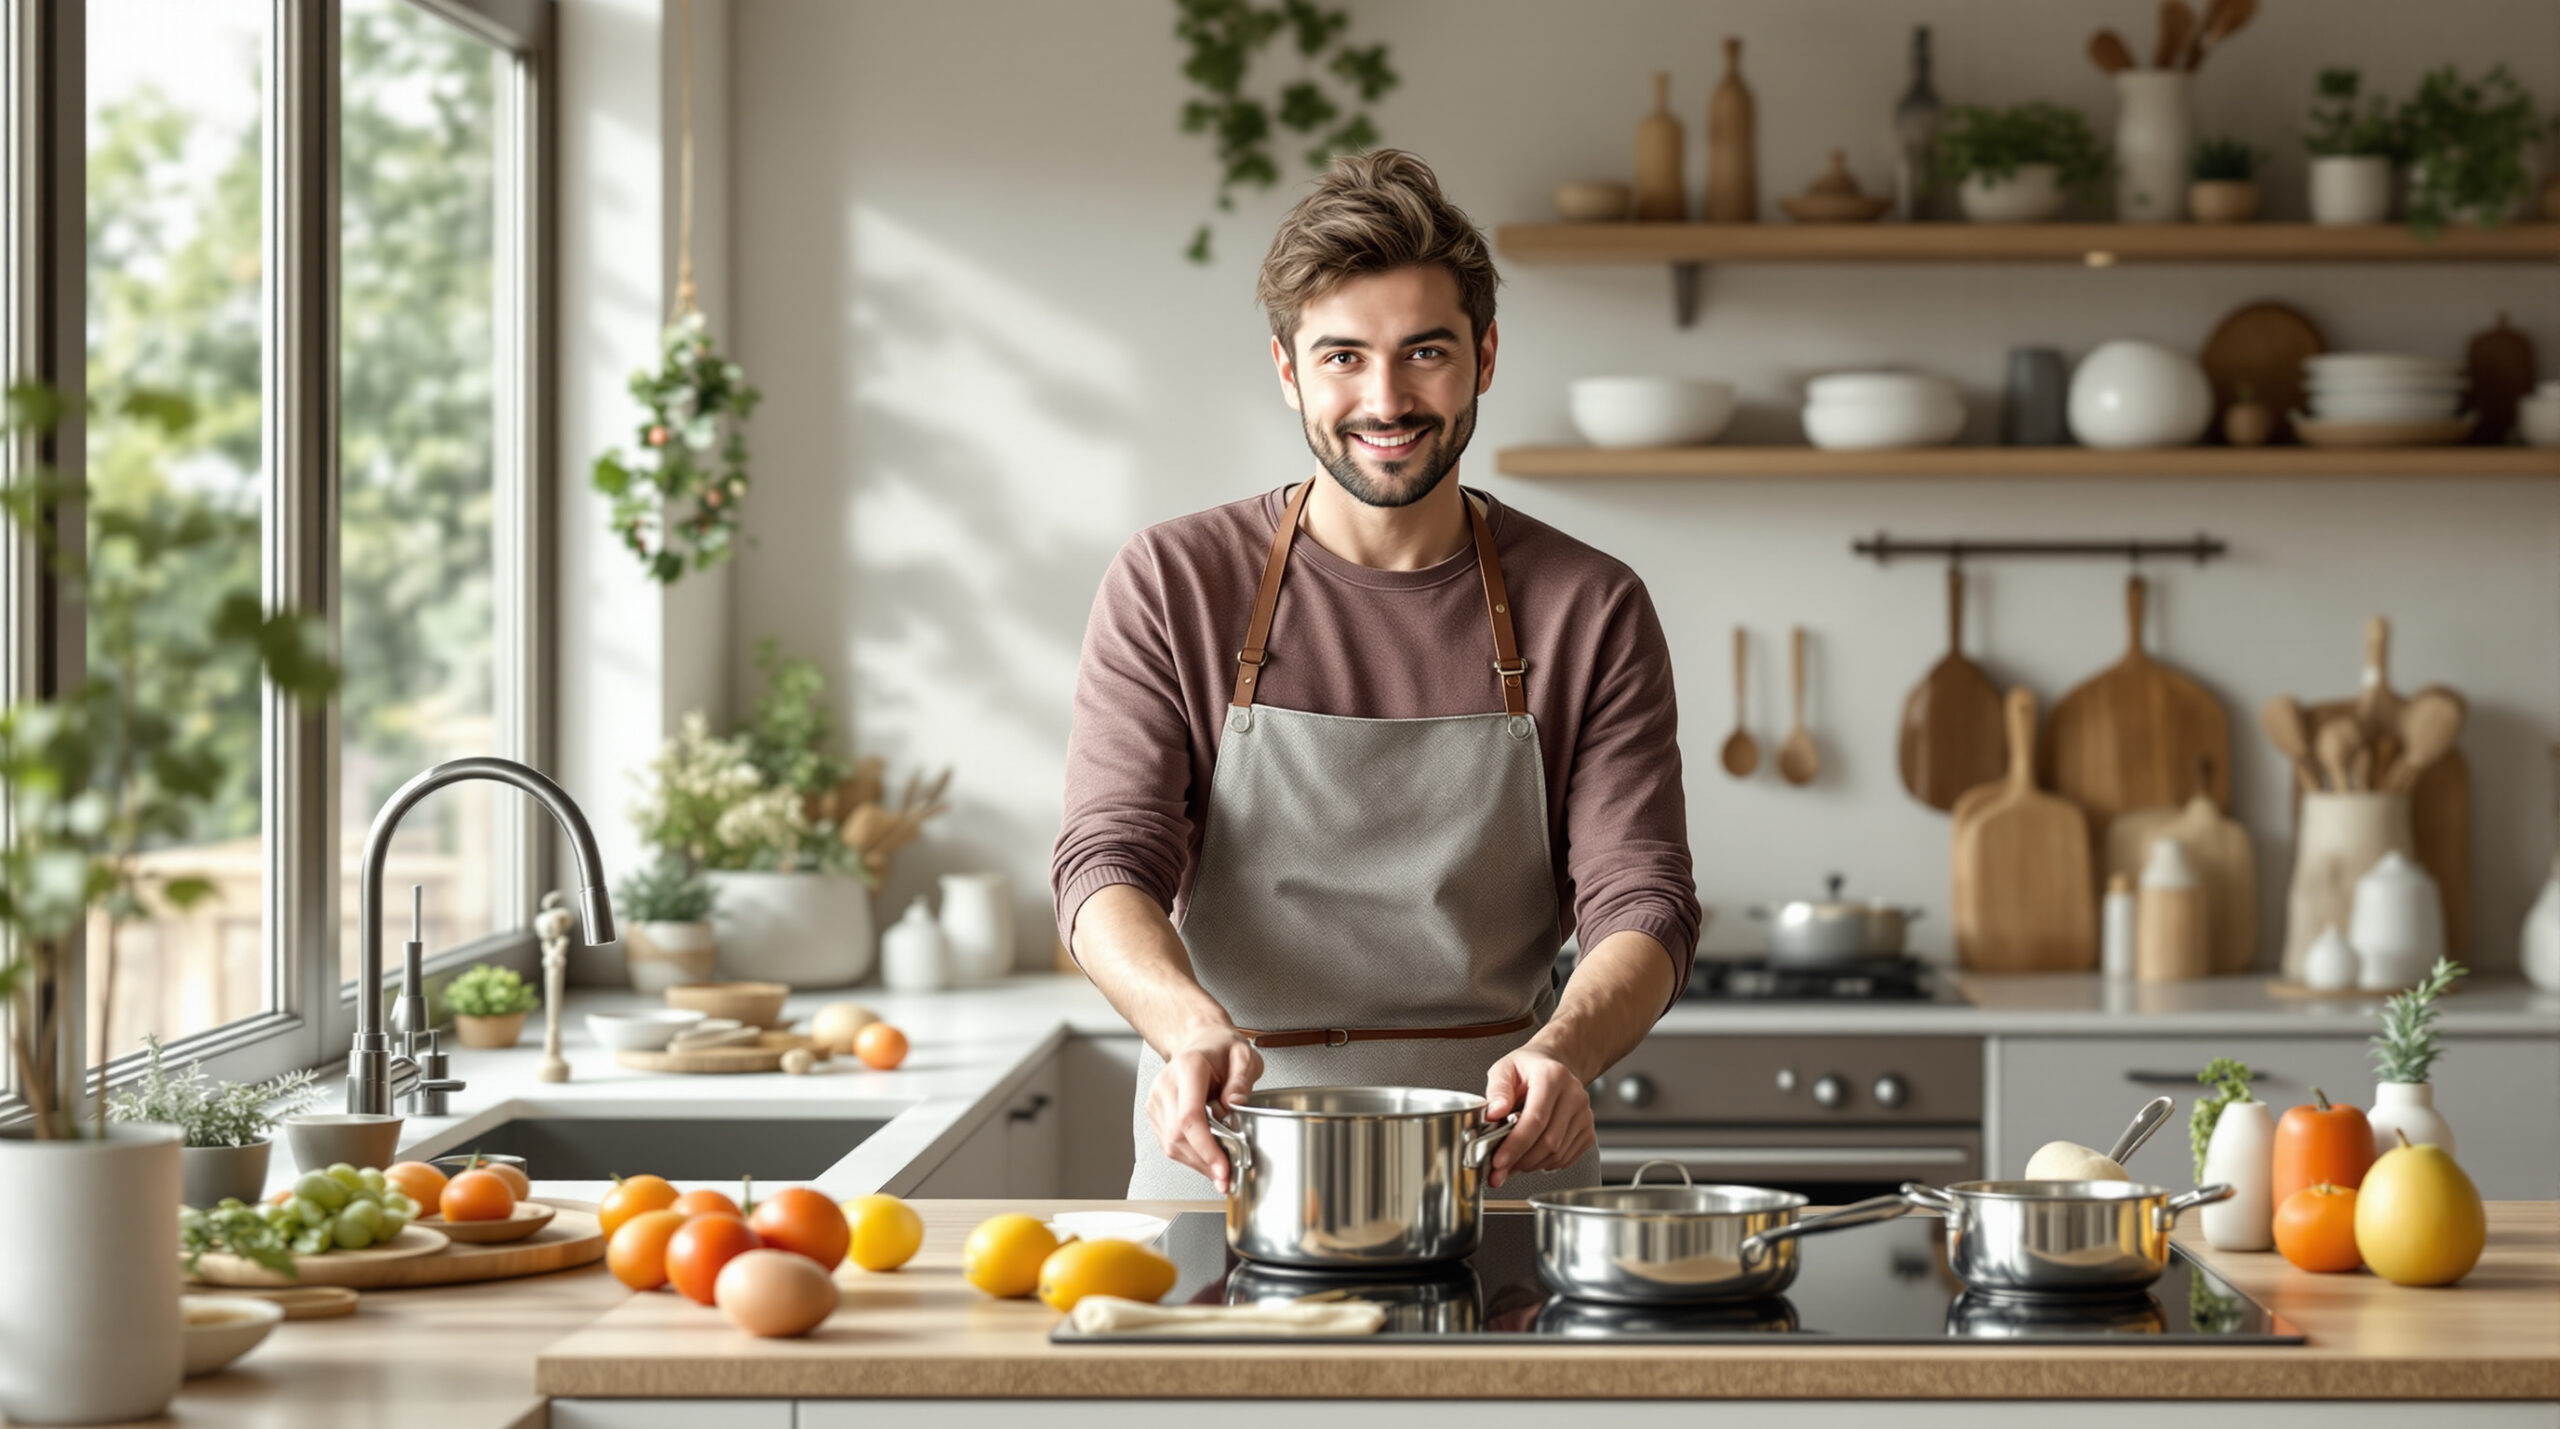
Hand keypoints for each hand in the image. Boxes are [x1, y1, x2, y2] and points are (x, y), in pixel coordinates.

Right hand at [1147, 1024, 1263, 1191]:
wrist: (1201, 1042)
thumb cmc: (1222, 1049)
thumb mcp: (1244, 1055)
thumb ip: (1242, 1080)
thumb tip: (1236, 1105)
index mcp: (1188, 1067)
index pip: (1190, 1116)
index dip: (1206, 1147)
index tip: (1223, 1167)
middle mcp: (1166, 1084)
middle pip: (1178, 1135)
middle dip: (1204, 1162)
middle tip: (1227, 1177)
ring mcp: (1157, 1100)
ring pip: (1171, 1144)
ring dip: (1197, 1163)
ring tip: (1220, 1170)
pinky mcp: (1156, 1113)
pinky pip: (1169, 1143)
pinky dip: (1190, 1157)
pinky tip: (1207, 1158)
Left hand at [1483, 1046, 1594, 1189]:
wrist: (1553, 1065)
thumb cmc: (1528, 1068)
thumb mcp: (1505, 1069)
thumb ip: (1497, 1089)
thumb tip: (1494, 1113)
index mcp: (1552, 1076)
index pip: (1536, 1119)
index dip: (1516, 1145)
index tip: (1498, 1161)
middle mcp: (1574, 1095)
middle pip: (1549, 1141)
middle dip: (1520, 1161)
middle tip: (1500, 1169)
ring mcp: (1585, 1114)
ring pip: (1558, 1153)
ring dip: (1531, 1165)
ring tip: (1512, 1161)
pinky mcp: (1588, 1130)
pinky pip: (1566, 1158)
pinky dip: (1546, 1164)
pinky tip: (1532, 1156)